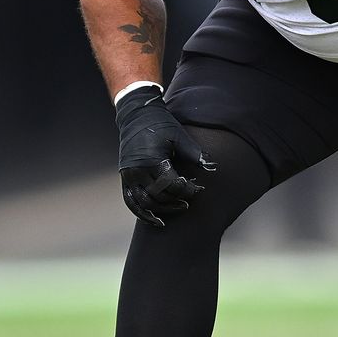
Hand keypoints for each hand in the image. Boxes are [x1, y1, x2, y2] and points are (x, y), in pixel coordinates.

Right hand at [115, 86, 216, 226]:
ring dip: (162, 210)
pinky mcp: (125, 178)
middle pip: (159, 197)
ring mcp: (128, 176)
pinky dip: (142, 213)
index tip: (199, 188)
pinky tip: (156, 220)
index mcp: (151, 159)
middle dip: (177, 200)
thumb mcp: (179, 136)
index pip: (171, 185)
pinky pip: (130, 202)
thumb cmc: (160, 124)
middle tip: (191, 199)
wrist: (136, 116)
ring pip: (144, 203)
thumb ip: (194, 153)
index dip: (187, 190)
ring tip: (180, 208)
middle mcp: (137, 170)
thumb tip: (212, 167)